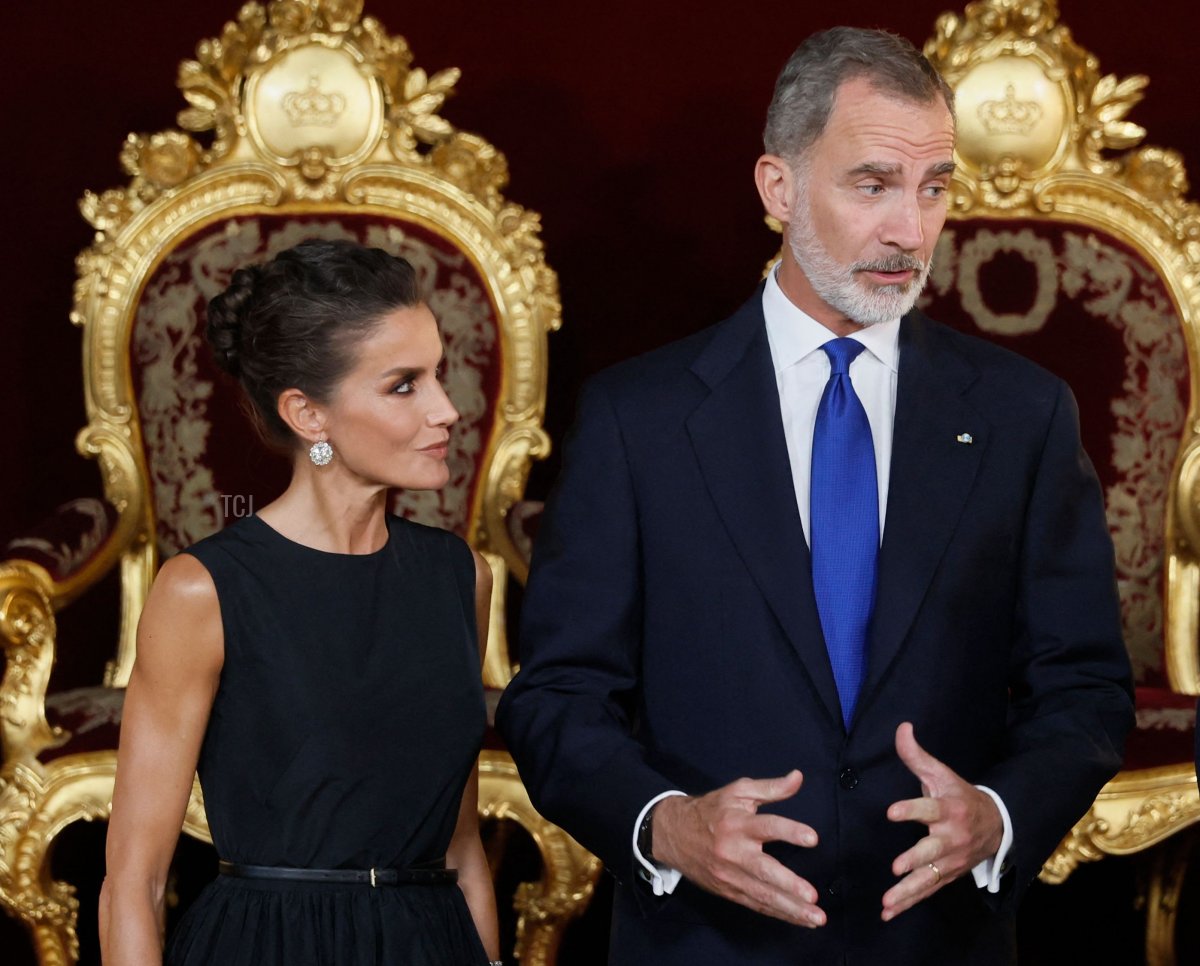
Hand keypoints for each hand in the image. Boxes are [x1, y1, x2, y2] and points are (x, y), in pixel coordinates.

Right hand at [652, 770, 824, 927]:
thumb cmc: (712, 811)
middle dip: (789, 885)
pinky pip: (757, 905)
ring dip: (791, 909)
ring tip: (816, 917)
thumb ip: (770, 787)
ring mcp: (731, 875)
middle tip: (812, 896)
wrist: (673, 834)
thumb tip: (798, 778)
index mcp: (738, 823)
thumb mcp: (738, 792)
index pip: (767, 826)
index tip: (812, 838)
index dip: (789, 831)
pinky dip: (779, 914)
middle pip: (764, 870)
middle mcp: (734, 851)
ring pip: (763, 895)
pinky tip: (800, 919)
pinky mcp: (729, 891)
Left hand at [881, 722, 1002, 921]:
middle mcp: (951, 837)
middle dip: (915, 859)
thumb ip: (917, 755)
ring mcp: (950, 860)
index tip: (892, 812)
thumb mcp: (942, 774)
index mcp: (949, 809)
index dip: (911, 810)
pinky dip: (908, 903)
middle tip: (896, 867)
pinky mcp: (947, 875)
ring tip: (887, 901)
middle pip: (932, 849)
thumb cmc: (960, 795)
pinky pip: (927, 891)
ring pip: (928, 877)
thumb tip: (901, 727)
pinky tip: (888, 912)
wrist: (998, 825)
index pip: (929, 808)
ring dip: (907, 891)